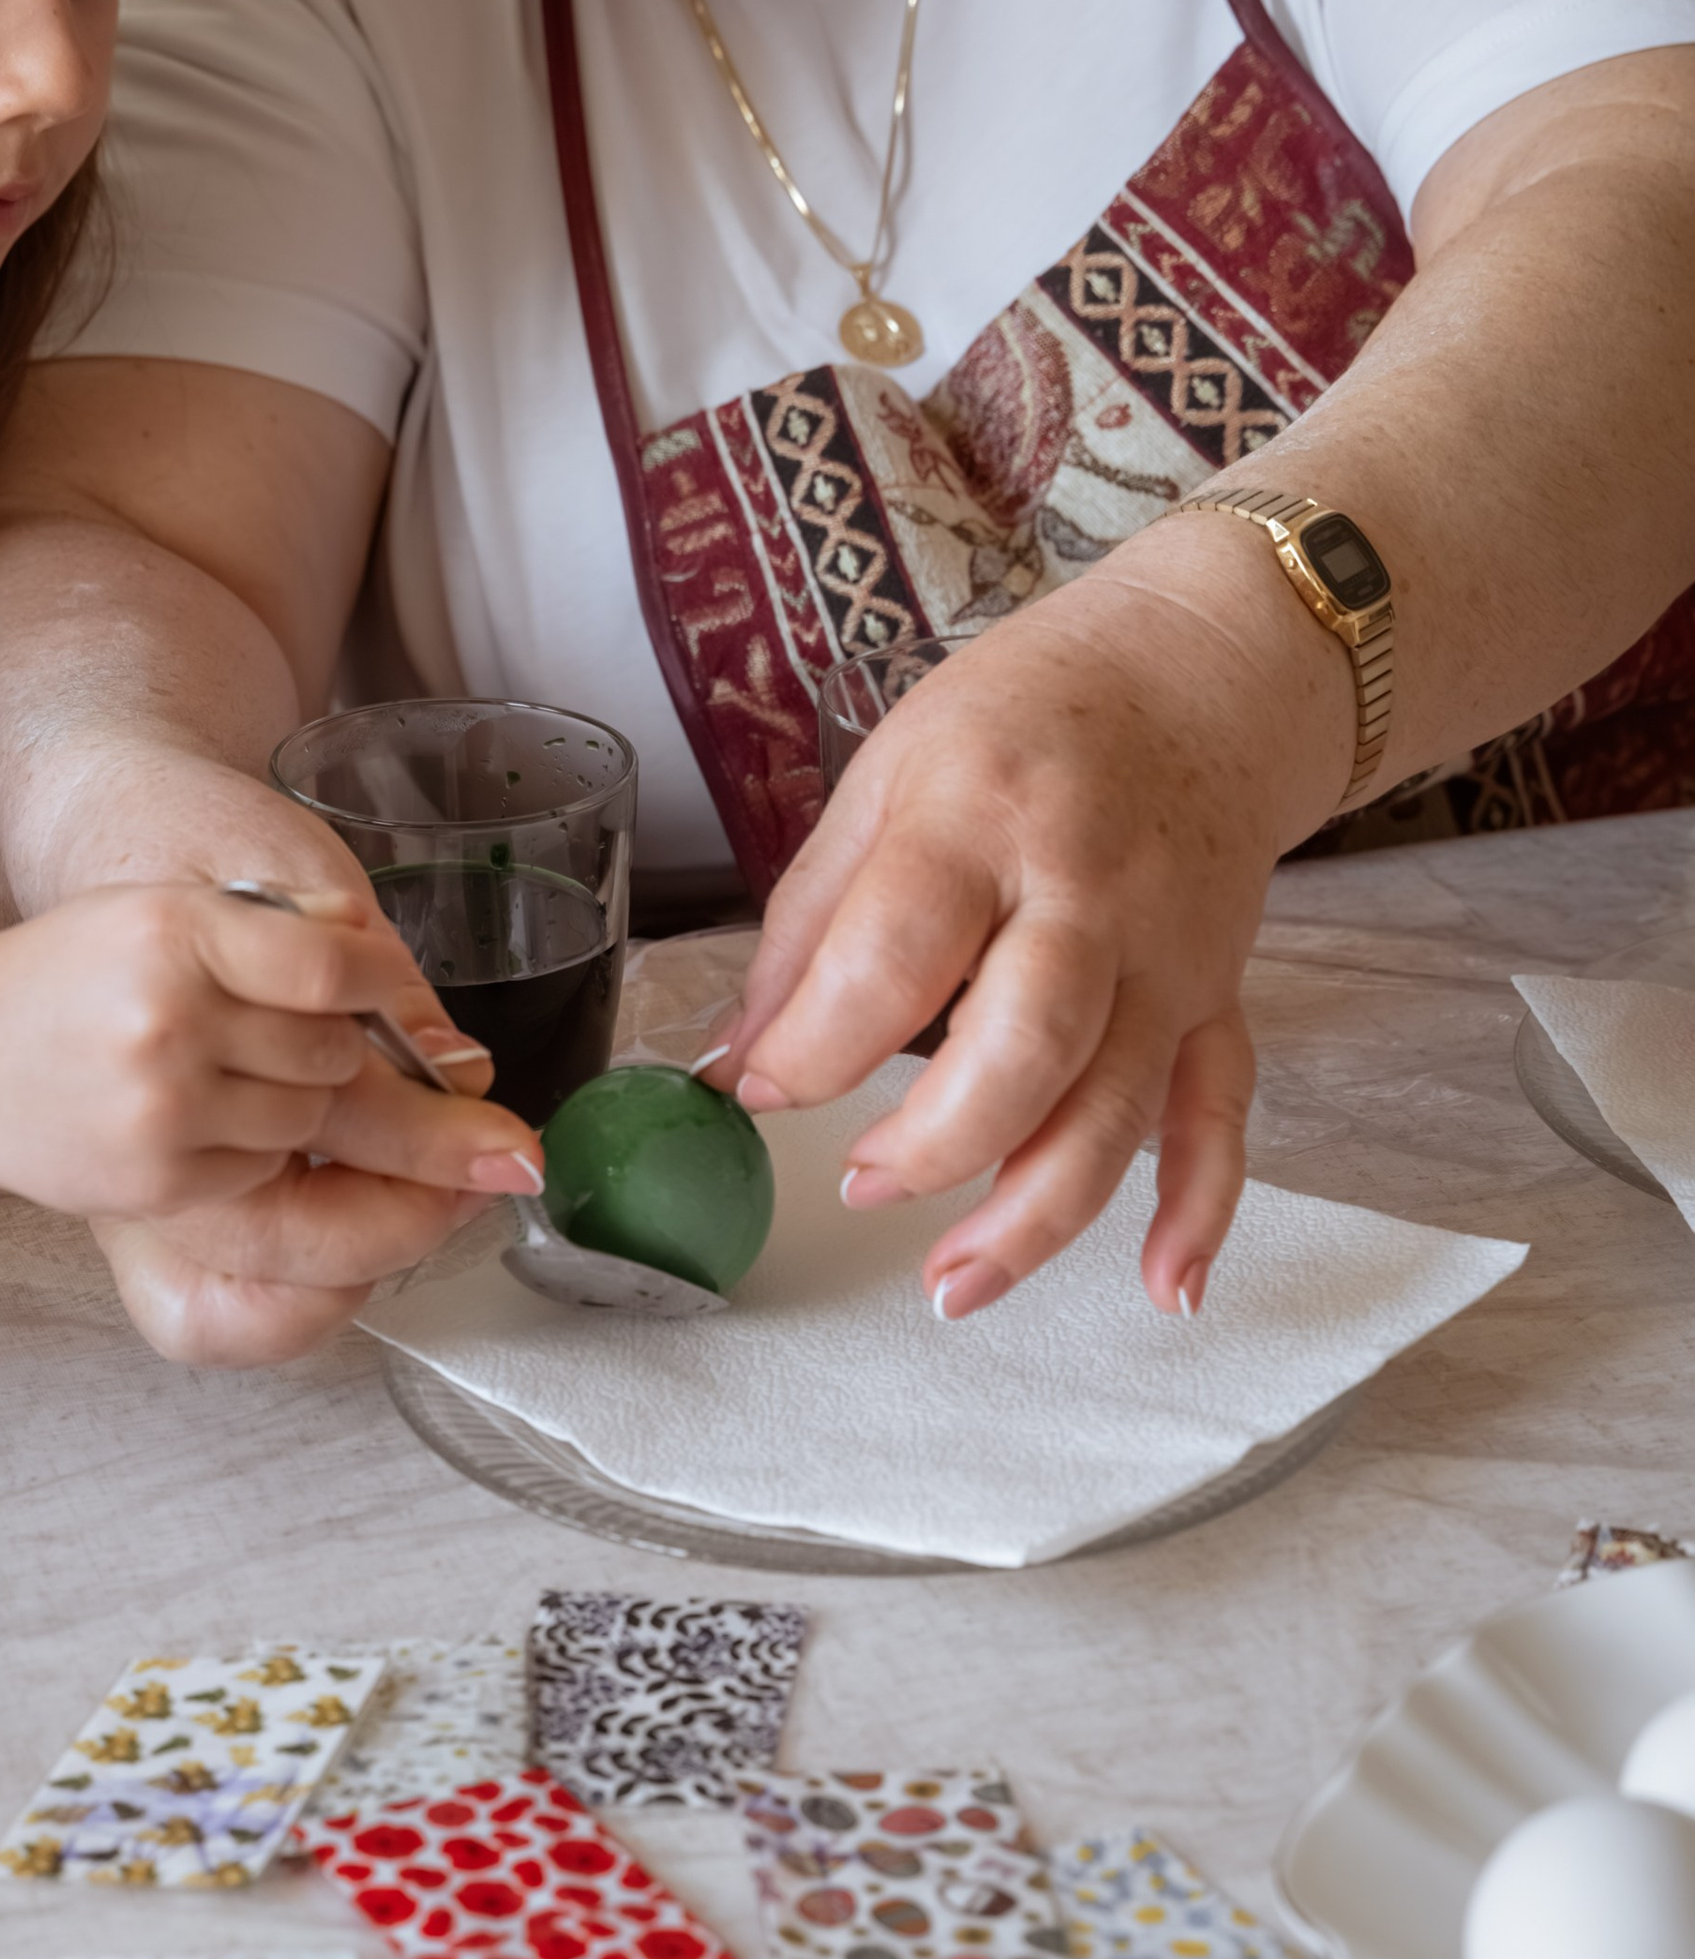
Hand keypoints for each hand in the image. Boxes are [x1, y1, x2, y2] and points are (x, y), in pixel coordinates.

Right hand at [0, 878, 542, 1231]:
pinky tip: (222, 1125)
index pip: (335, 967)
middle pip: (338, 1056)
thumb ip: (282, 936)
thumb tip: (419, 1011)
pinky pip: (264, 1177)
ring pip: (313, 1123)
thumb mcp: (165, 912)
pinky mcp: (153, 1182)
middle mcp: (167, 1018)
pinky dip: (266, 1158)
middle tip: (397, 1081)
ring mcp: (159, 1108)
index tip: (421, 1011)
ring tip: (271, 1085)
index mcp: (175, 930)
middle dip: (369, 1068)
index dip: (391, 990)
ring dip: (316, 1111)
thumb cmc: (70, 975)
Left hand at [724, 544, 1351, 1317]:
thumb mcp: (889, 772)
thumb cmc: (1028, 714)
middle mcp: (1085, 892)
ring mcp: (1168, 954)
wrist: (1204, 669)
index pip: (896, 953)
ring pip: (1116, 1108)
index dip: (815, 1043)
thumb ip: (815, 918)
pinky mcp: (1219, 994)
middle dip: (934, 1143)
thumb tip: (738, 1052)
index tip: (756, 1091)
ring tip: (951, 1284)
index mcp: (978, 818)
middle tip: (858, 1183)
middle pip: (1024, 1047)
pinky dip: (1201, 1208)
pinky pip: (1220, 1114)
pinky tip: (1165, 1289)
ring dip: (1037, 1215)